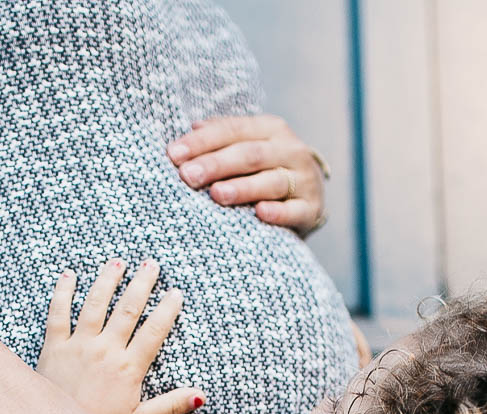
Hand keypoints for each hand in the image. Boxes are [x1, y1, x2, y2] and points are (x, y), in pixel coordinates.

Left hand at [38, 258, 204, 413]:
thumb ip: (170, 405)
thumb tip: (201, 397)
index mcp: (128, 368)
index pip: (153, 332)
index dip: (167, 310)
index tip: (175, 293)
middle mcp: (106, 351)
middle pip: (127, 310)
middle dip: (142, 284)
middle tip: (152, 264)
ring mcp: (79, 346)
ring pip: (95, 305)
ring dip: (107, 280)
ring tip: (118, 263)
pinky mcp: (54, 347)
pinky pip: (58, 313)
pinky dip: (63, 292)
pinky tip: (69, 275)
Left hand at [167, 115, 327, 234]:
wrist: (308, 198)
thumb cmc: (264, 171)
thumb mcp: (246, 148)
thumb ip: (221, 137)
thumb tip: (192, 127)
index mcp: (270, 129)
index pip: (232, 130)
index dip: (202, 141)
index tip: (174, 154)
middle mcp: (290, 149)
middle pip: (250, 154)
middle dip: (217, 164)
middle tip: (188, 176)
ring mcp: (304, 179)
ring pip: (272, 181)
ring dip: (244, 188)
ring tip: (216, 194)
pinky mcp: (312, 208)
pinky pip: (294, 210)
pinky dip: (278, 212)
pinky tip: (260, 213)